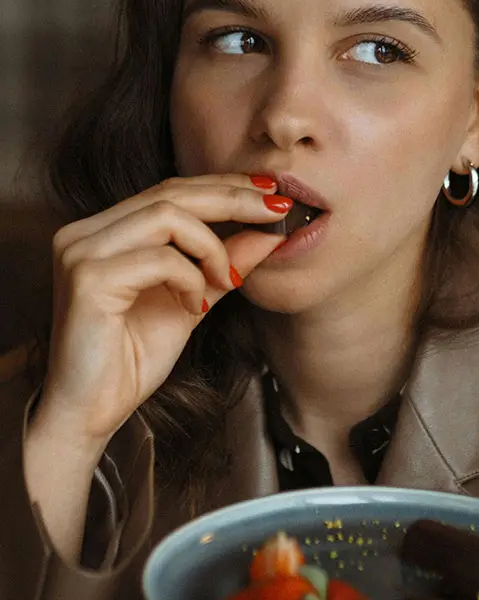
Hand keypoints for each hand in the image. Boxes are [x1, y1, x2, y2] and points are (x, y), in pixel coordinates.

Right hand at [32, 173, 286, 466]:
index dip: (223, 186)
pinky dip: (191, 279)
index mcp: (104, 232)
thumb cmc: (130, 361)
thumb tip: (269, 233)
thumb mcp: (192, 301)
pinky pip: (161, 259)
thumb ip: (222, 265)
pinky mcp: (88, 278)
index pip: (170, 191)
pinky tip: (194, 307)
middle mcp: (85, 233)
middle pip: (171, 193)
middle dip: (232, 197)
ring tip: (227, 280)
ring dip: (212, 246)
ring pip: (167, 215)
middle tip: (277, 210)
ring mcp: (81, 252)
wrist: (90, 413)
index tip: (270, 192)